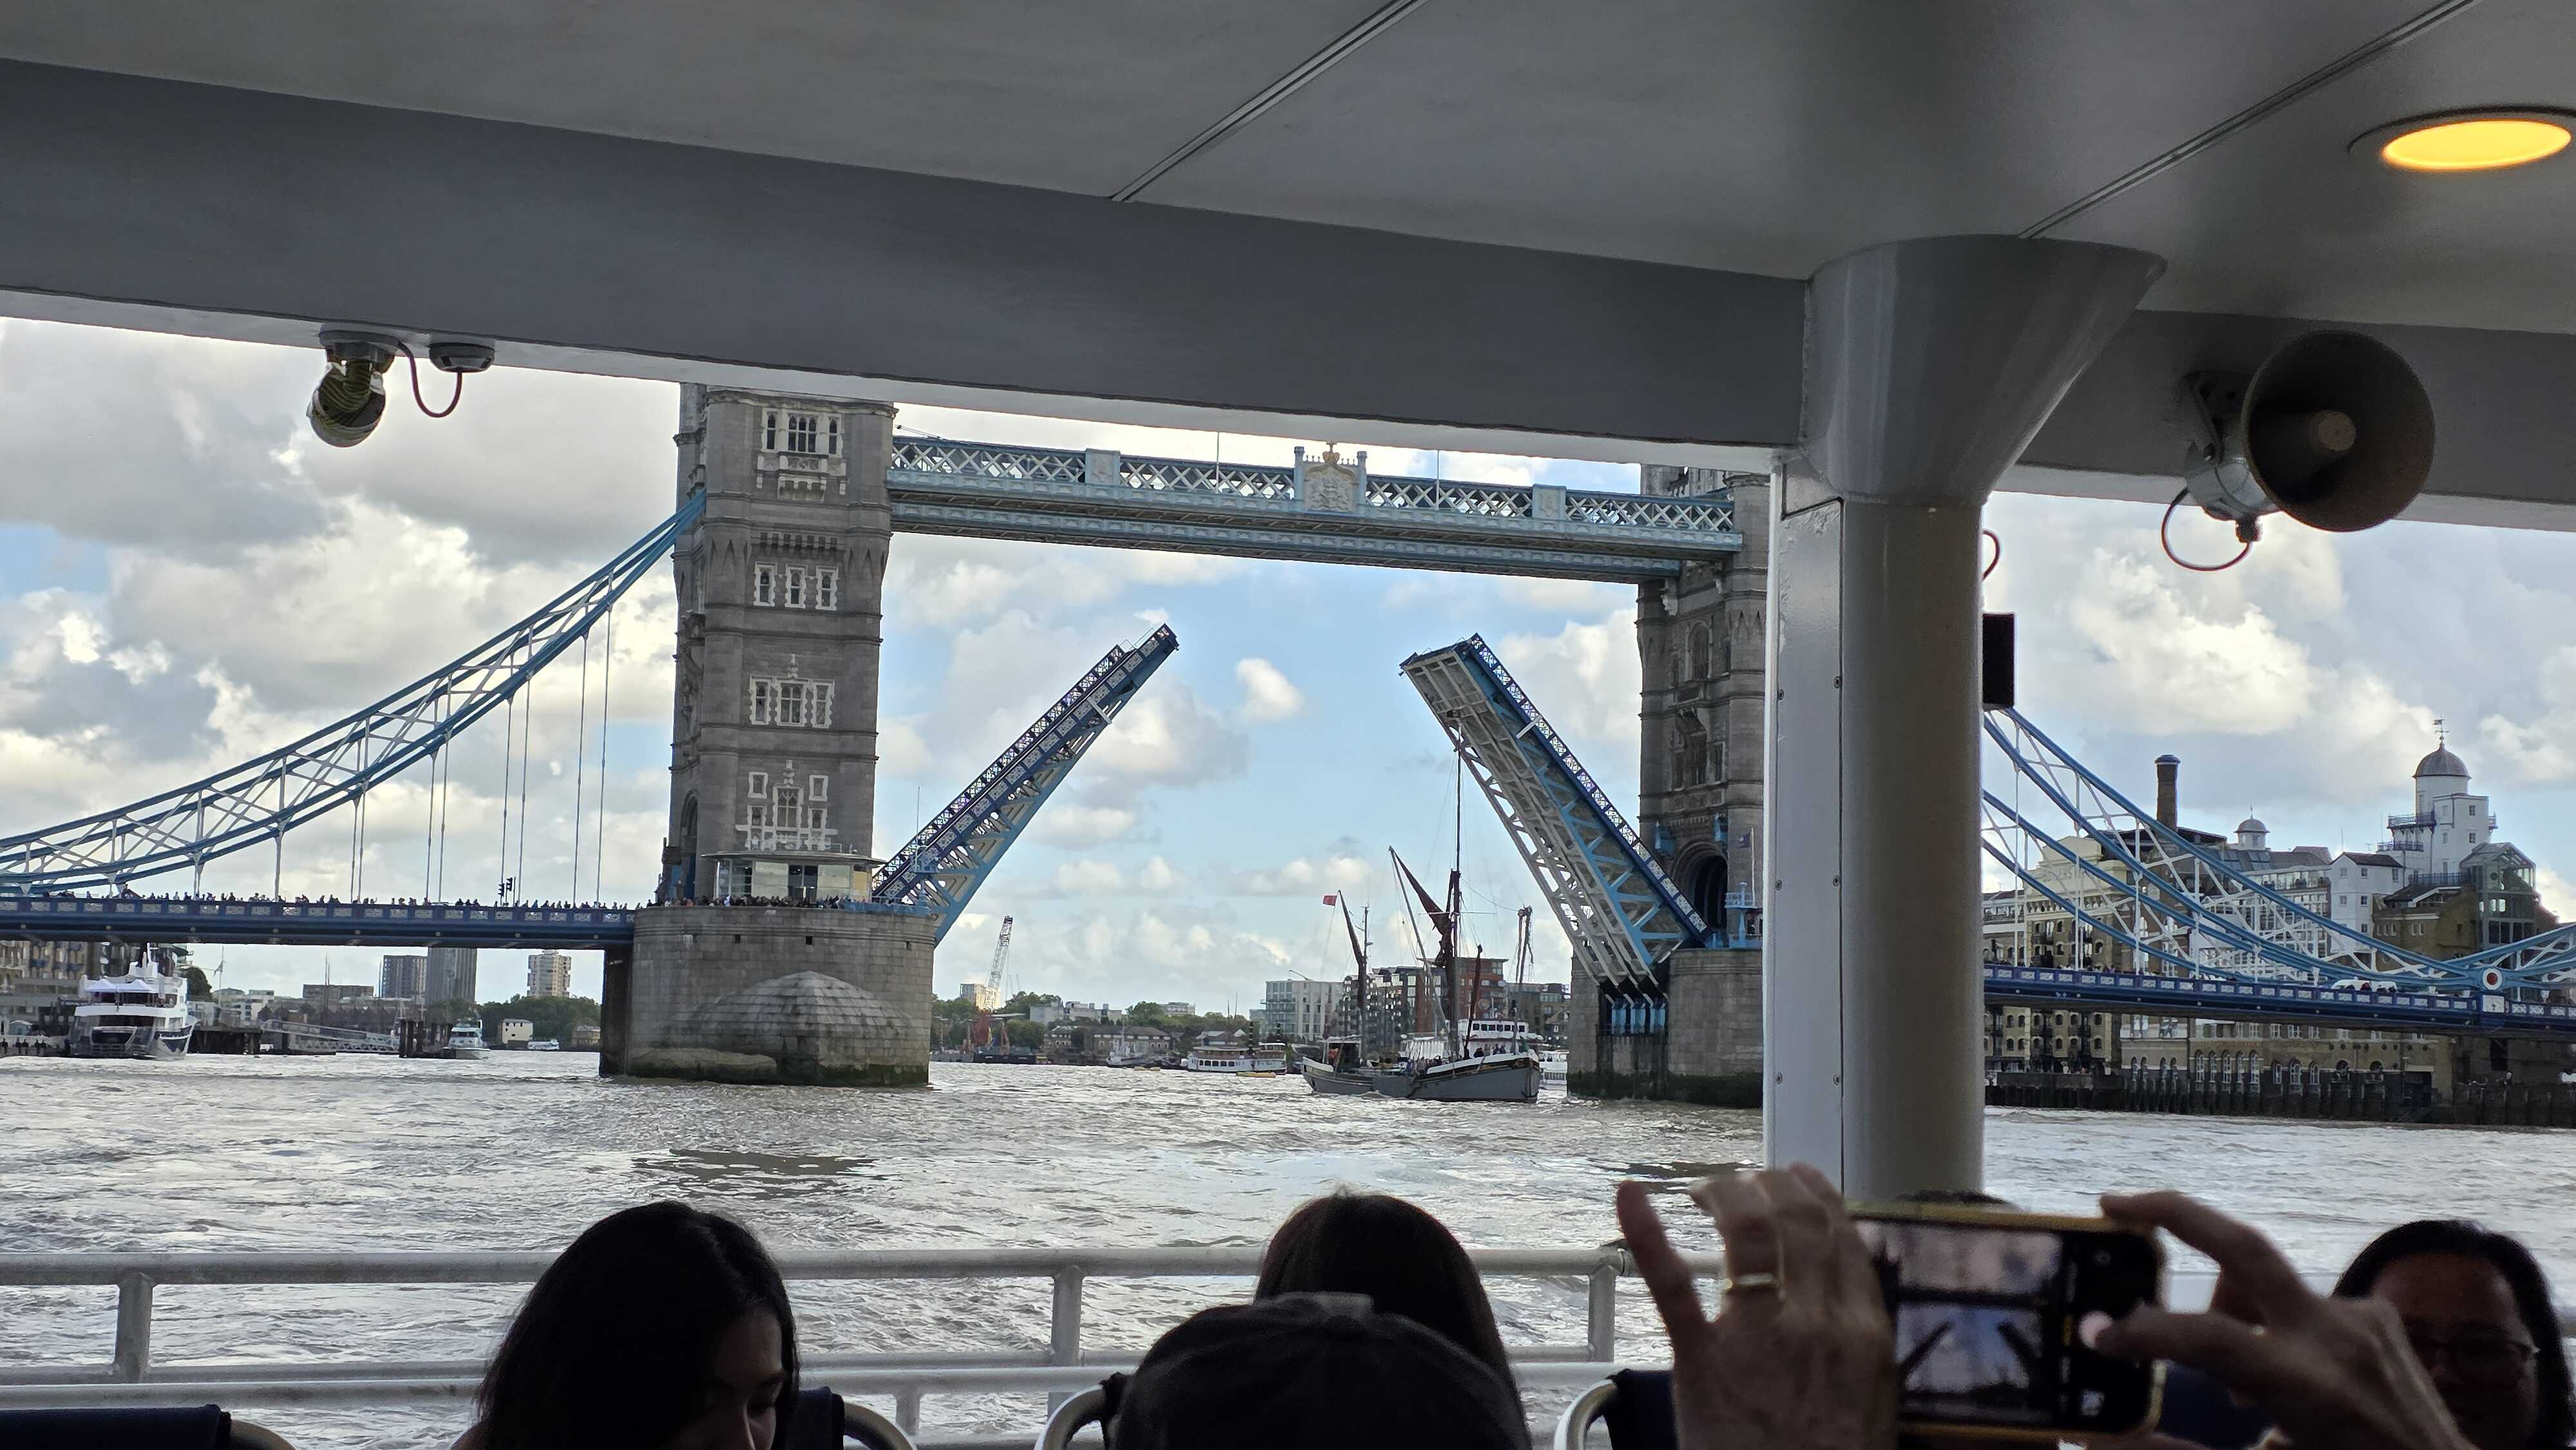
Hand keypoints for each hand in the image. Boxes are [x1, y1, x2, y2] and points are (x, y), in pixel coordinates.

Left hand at [1616, 1165, 1895, 1449]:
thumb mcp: (1870, 1400)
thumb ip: (1858, 1341)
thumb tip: (1845, 1291)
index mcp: (1863, 1333)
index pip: (1842, 1237)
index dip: (1815, 1195)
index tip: (1796, 1175)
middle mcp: (1817, 1323)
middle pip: (1795, 1221)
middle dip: (1767, 1185)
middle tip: (1746, 1176)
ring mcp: (1759, 1338)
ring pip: (1746, 1232)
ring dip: (1724, 1193)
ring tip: (1705, 1187)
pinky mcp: (1703, 1360)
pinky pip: (1673, 1285)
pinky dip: (1646, 1233)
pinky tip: (1627, 1196)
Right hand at [2094, 1191, 2474, 1449]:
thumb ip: (2181, 1447)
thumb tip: (2105, 1435)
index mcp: (2307, 1385)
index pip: (2205, 1337)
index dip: (2141, 1331)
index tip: (2097, 1336)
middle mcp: (2338, 1338)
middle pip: (2244, 1246)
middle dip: (2174, 1212)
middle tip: (2115, 1201)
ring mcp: (2365, 1319)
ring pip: (2268, 1280)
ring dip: (2228, 1301)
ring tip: (2218, 1361)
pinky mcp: (2382, 1315)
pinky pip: (2305, 1303)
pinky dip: (2275, 1324)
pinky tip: (2280, 1365)